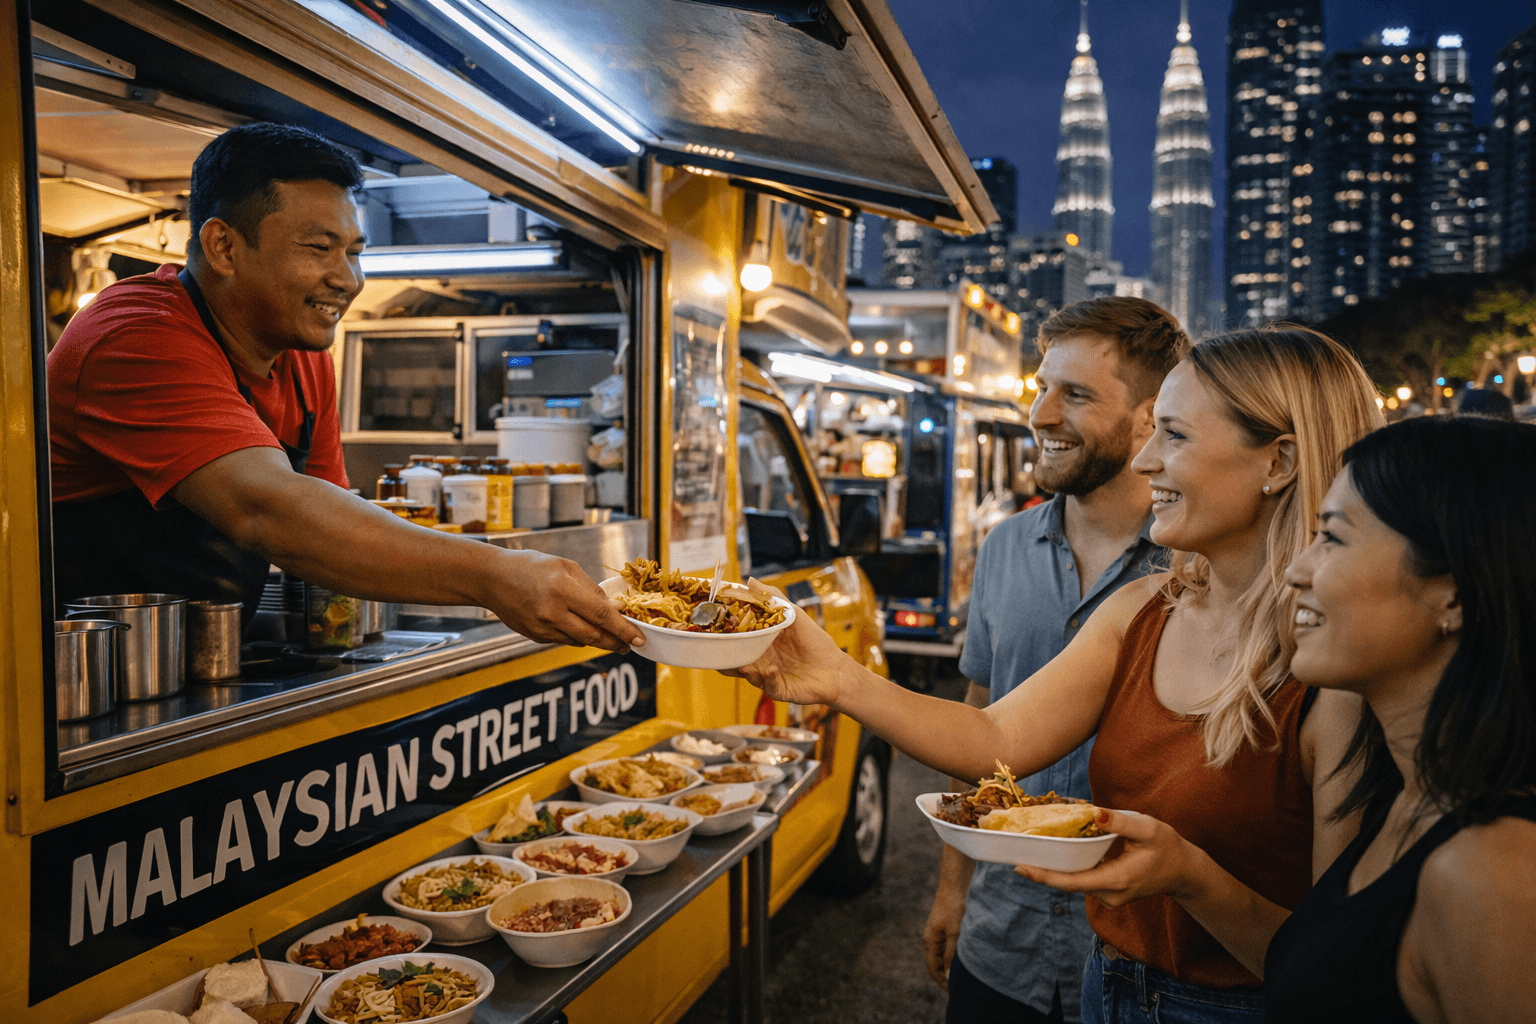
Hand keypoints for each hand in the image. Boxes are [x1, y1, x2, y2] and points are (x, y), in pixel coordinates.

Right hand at [487, 550, 643, 650]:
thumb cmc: (530, 566)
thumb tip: (613, 608)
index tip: (639, 638)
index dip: (623, 629)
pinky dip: (579, 638)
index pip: (601, 615)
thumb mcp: (565, 566)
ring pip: (580, 641)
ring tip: (612, 638)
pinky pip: (564, 641)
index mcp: (563, 590)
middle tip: (630, 644)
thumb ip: (590, 588)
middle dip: (616, 642)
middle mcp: (553, 612)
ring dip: (599, 642)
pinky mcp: (534, 636)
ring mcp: (542, 627)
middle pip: (594, 635)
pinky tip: (585, 631)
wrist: (491, 578)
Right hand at [724, 580, 848, 704]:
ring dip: (742, 669)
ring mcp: (766, 675)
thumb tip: (750, 580)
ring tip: (742, 664)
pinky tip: (771, 669)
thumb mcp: (794, 615)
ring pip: (746, 674)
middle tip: (717, 648)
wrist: (834, 670)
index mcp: (760, 641)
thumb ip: (773, 598)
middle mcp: (760, 659)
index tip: (714, 623)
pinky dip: (767, 678)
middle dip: (724, 655)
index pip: (737, 636)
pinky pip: (767, 685)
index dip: (726, 631)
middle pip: (735, 657)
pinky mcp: (776, 689)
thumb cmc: (815, 642)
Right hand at [922, 882, 966, 989]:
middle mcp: (930, 939)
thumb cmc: (953, 908)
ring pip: (941, 956)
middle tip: (960, 986)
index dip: (941, 981)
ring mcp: (936, 934)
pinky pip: (945, 948)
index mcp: (929, 941)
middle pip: (935, 964)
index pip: (932, 968)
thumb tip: (949, 976)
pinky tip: (963, 959)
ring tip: (963, 976)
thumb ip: (951, 955)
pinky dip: (952, 956)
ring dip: (949, 967)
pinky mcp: (943, 929)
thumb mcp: (954, 933)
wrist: (953, 886)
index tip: (953, 991)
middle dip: (945, 977)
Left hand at [1013, 809, 1203, 907]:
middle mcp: (1110, 895)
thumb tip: (1093, 813)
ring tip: (1029, 851)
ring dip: (1053, 869)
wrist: (1184, 871)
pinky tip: (1054, 855)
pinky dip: (1067, 869)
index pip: (1073, 882)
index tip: (1022, 868)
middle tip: (1015, 854)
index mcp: (1117, 879)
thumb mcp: (1147, 828)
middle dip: (1042, 870)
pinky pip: (1082, 881)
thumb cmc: (1167, 847)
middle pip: (1068, 884)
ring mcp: (1109, 898)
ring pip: (1073, 883)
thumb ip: (1120, 822)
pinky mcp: (1108, 894)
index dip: (1045, 876)